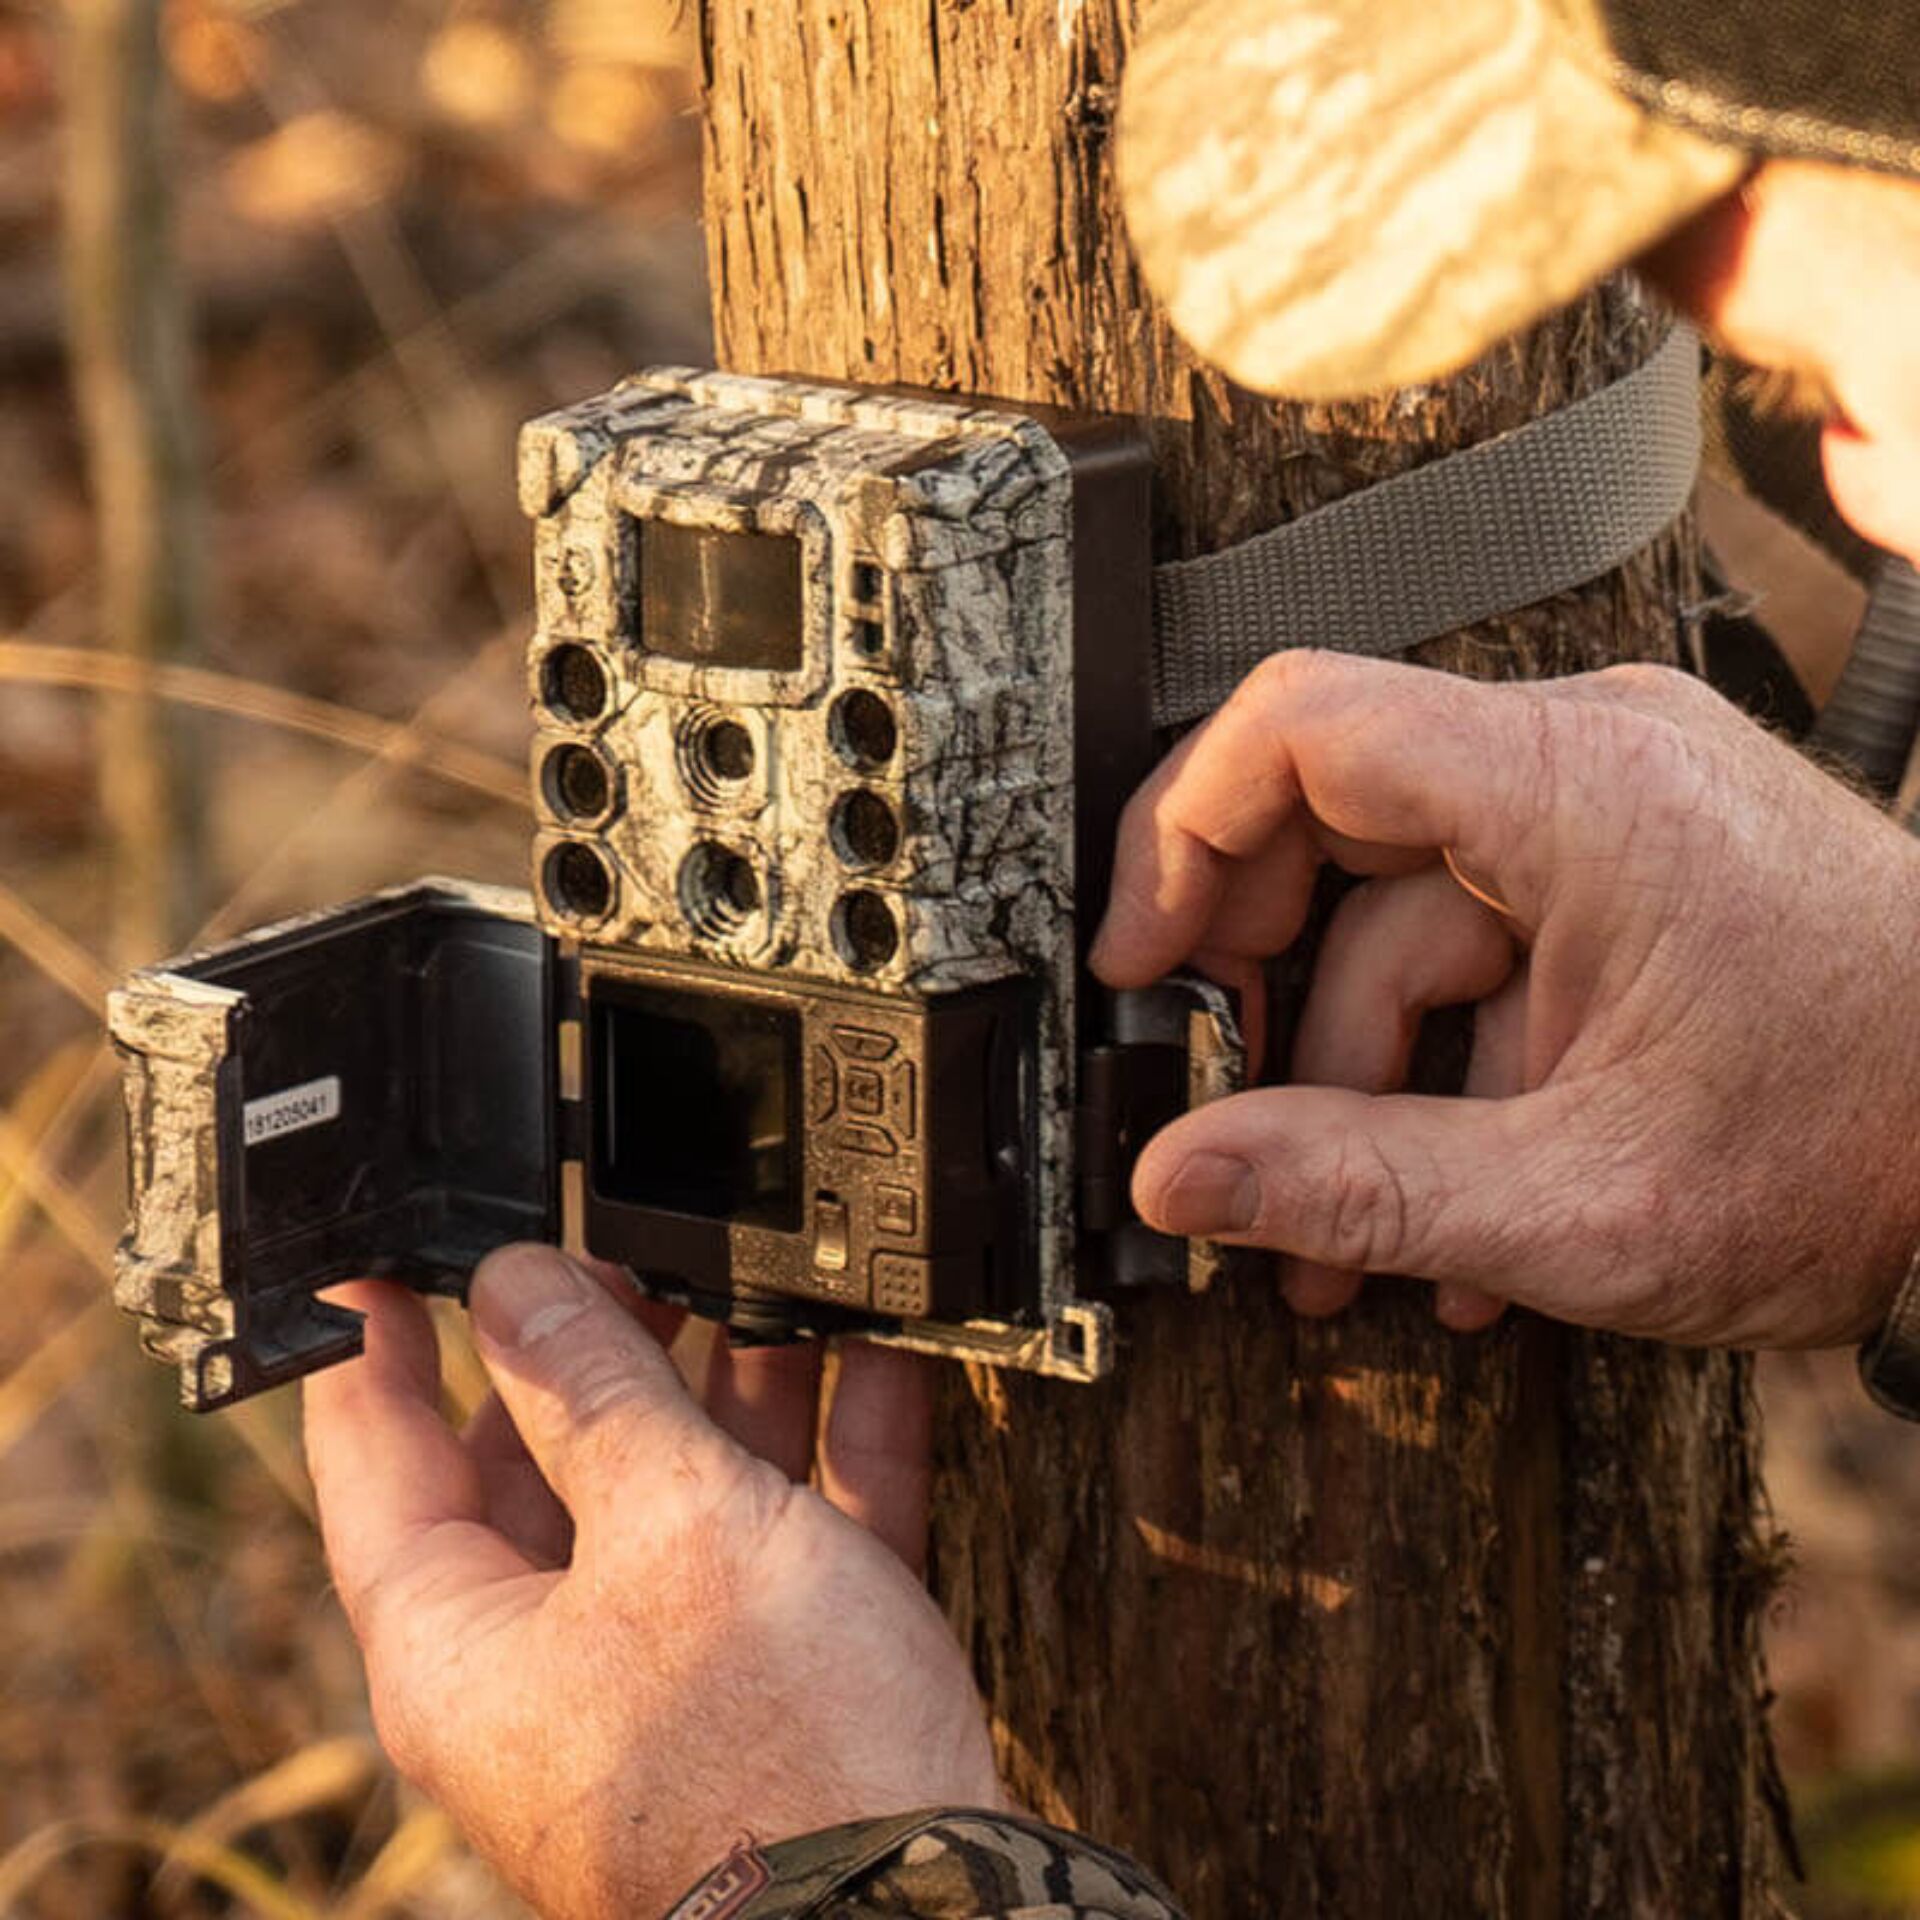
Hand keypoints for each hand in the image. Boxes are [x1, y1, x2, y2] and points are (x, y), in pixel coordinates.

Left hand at [303, 1247, 1003, 1919]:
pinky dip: (829, 1444)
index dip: (379, 1349)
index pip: (379, 1464)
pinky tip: (878, 1353)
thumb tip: (519, 1285)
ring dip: (729, 1382)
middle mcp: (553, 1662)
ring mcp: (675, 1672)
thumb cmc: (770, 1752)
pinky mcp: (784, 1678)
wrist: (925, 1915)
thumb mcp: (669, 1523)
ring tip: (764, 1276)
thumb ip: (593, 1390)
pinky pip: (791, 1531)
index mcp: (464, 1642)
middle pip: (546, 1467)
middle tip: (629, 1253)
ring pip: (680, 1489)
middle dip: (597, 1349)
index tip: (388, 1259)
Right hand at [1091, 650, 1919, 1348]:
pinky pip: (1483, 942)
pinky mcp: (1634, 870)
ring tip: (1351, 1234)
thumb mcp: (1583, 1203)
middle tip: (1230, 1121)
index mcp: (1576, 789)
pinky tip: (1458, 1199)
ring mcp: (1616, 812)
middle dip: (1267, 996)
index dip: (1178, 835)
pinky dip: (1445, 1064)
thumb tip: (1180, 1176)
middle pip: (1332, 825)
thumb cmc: (1878, 1151)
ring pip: (1402, 913)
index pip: (1300, 725)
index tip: (1139, 960)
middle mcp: (1590, 762)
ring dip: (1359, 1076)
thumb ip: (1356, 1186)